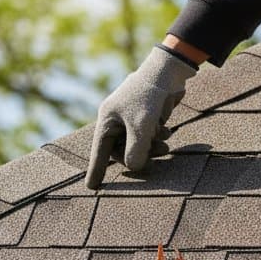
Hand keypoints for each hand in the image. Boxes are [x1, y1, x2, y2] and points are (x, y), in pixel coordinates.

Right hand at [85, 46, 197, 189]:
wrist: (168, 71)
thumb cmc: (149, 96)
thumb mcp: (142, 126)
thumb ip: (135, 150)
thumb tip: (133, 167)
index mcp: (107, 120)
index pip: (99, 151)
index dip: (96, 170)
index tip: (91, 188)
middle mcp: (116, 120)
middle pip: (122, 150)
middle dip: (140, 155)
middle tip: (159, 154)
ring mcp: (131, 118)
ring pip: (138, 144)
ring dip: (152, 147)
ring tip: (166, 145)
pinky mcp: (145, 116)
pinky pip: (147, 136)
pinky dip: (157, 137)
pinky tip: (167, 132)